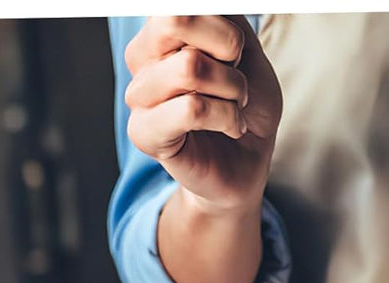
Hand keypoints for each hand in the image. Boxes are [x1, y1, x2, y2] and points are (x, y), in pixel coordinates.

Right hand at [124, 16, 281, 213]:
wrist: (250, 162)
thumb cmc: (247, 106)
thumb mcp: (249, 52)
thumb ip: (227, 18)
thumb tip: (212, 6)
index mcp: (162, 31)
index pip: (182, 5)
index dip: (225, 28)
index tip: (236, 55)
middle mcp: (142, 57)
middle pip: (176, 19)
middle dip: (227, 49)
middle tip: (237, 80)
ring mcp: (138, 94)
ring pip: (190, 67)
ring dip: (234, 91)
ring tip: (236, 108)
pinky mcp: (144, 132)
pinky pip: (191, 109)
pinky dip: (226, 117)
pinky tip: (232, 127)